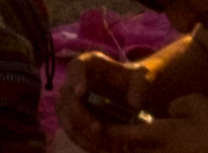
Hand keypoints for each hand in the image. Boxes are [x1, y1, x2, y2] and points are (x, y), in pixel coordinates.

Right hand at [59, 60, 177, 152]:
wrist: (131, 95)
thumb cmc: (135, 81)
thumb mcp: (143, 79)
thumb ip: (141, 86)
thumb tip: (134, 104)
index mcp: (90, 63)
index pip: (76, 66)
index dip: (76, 79)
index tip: (81, 93)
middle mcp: (75, 80)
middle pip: (67, 95)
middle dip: (80, 114)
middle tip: (98, 129)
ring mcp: (70, 99)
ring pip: (64, 114)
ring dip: (79, 130)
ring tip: (101, 142)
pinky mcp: (72, 117)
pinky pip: (69, 128)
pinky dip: (81, 139)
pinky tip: (97, 147)